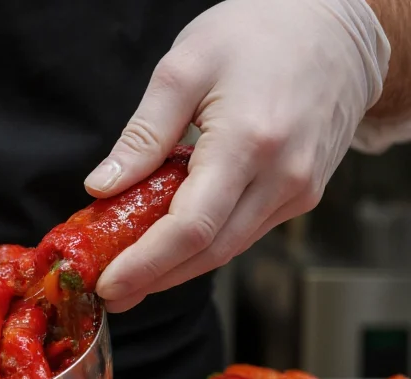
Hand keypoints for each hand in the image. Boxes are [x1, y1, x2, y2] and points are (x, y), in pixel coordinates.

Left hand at [84, 0, 389, 312]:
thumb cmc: (258, 34)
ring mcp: (298, 190)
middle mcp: (283, 177)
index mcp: (251, 142)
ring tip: (131, 275)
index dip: (146, 263)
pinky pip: (245, 231)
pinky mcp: (301, 194)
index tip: (110, 282)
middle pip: (210, 251)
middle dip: (155, 279)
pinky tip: (171, 246)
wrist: (335, 26)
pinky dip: (204, 245)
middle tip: (112, 292)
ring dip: (177, 268)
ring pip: (229, 248)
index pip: (191, 227)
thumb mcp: (184, 69)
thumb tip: (102, 186)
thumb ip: (143, 135)